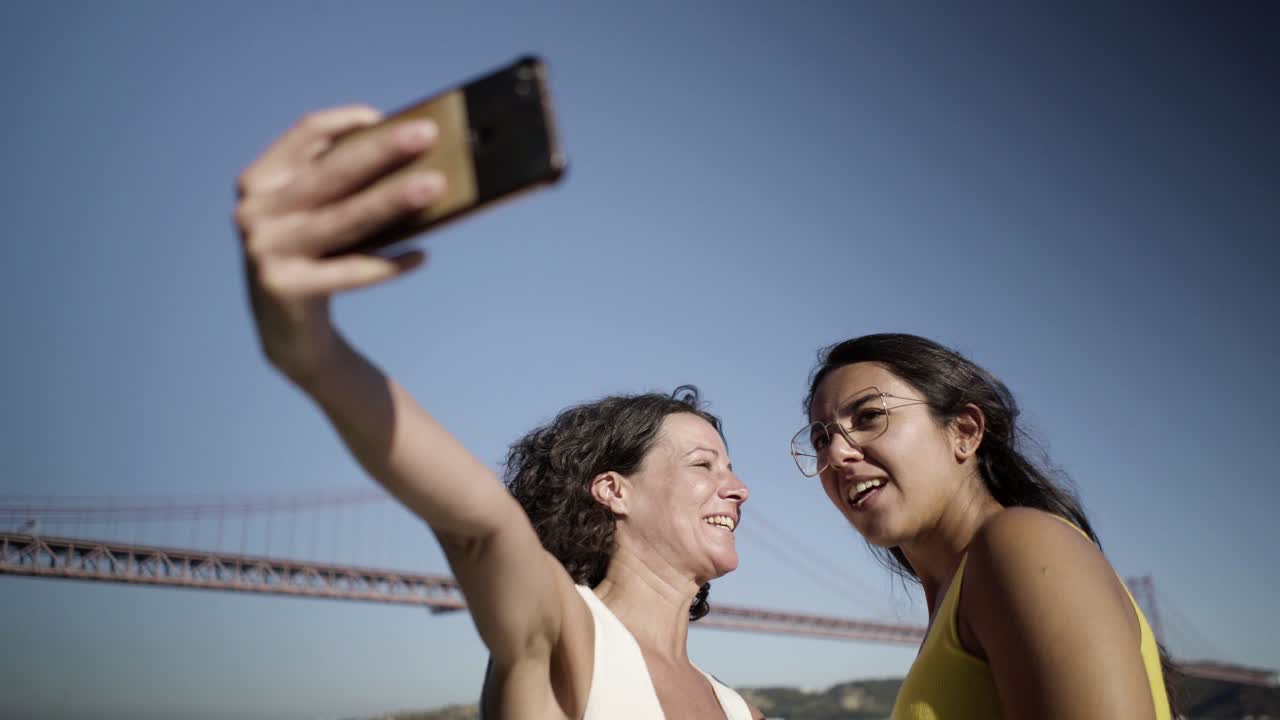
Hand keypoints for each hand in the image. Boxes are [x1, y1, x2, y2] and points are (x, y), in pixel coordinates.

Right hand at [234, 106, 445, 382]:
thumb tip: (413, 159)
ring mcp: (265, 250)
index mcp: (260, 180)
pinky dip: (389, 264)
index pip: (305, 134)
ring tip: (436, 186)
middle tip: (429, 133)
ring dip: (392, 200)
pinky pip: (349, 271)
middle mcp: (255, 211)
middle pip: (330, 172)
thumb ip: (346, 187)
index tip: (389, 116)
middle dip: (383, 150)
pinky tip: (422, 255)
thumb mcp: (320, 216)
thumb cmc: (317, 259)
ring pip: (343, 219)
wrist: (288, 332)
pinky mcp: (284, 288)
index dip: (346, 121)